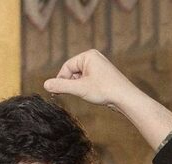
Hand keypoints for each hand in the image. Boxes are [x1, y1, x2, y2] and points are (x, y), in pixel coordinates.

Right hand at [44, 48, 171, 149]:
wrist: (126, 98)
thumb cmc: (105, 91)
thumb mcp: (79, 89)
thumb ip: (61, 86)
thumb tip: (45, 85)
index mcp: (88, 55)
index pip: (67, 67)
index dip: (61, 80)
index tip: (56, 92)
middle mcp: (94, 58)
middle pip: (73, 71)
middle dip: (70, 84)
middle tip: (68, 95)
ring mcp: (99, 66)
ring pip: (80, 77)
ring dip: (78, 87)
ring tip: (85, 95)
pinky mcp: (103, 76)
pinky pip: (88, 80)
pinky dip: (85, 88)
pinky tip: (91, 95)